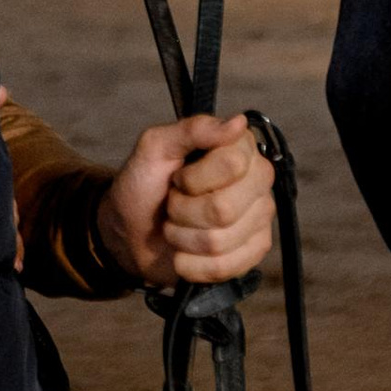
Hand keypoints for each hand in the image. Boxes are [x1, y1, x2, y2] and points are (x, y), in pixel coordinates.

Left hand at [95, 111, 275, 287]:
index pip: (233, 165)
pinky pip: (225, 267)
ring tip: (176, 227)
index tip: (177, 178)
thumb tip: (238, 123)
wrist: (131, 231)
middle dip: (183, 212)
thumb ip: (192, 129)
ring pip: (220, 241)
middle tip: (173, 205)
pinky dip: (191, 264)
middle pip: (225, 208)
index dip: (193, 179)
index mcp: (239, 148)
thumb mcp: (155, 148)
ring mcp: (260, 217)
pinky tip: (186, 252)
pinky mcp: (254, 251)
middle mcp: (258, 180)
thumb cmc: (144, 185)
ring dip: (182, 238)